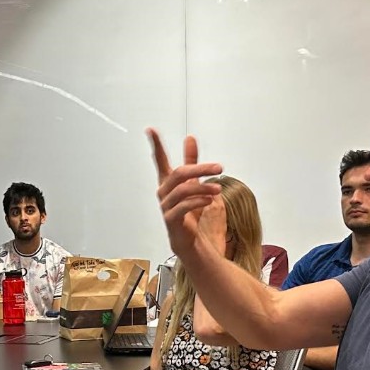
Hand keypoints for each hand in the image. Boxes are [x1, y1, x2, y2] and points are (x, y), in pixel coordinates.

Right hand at [148, 130, 223, 258]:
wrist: (189, 240)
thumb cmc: (189, 211)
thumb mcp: (193, 182)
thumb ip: (191, 161)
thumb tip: (190, 138)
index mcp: (167, 182)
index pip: (159, 160)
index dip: (156, 145)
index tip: (150, 130)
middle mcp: (164, 192)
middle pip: (179, 174)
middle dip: (200, 168)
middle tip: (219, 168)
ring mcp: (166, 206)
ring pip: (183, 190)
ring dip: (203, 187)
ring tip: (218, 189)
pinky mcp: (171, 220)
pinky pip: (183, 206)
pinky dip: (198, 201)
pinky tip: (210, 199)